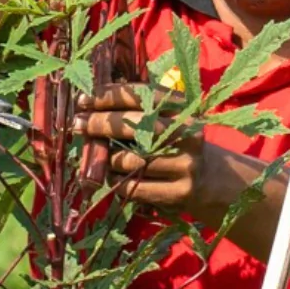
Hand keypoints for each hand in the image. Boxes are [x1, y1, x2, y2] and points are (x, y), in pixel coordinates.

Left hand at [72, 83, 235, 215]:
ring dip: (107, 157)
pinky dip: (115, 181)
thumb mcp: (168, 120)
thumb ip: (139, 111)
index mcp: (184, 110)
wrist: (211, 180)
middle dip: (101, 123)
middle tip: (78, 124)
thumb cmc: (176, 143)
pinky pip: (134, 187)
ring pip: (132, 160)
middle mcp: (187, 135)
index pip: (143, 95)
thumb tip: (91, 104)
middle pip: (137, 126)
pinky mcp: (178, 193)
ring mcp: (185, 166)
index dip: (110, 96)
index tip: (84, 99)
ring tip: (98, 155)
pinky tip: (109, 176)